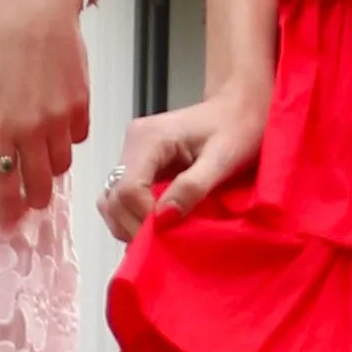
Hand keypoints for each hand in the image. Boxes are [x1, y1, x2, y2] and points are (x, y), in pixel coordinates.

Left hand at [0, 0, 90, 219]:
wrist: (36, 6)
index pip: (3, 184)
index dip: (6, 209)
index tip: (5, 223)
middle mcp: (30, 130)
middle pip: (38, 185)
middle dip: (31, 199)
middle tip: (26, 200)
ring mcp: (60, 119)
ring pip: (61, 166)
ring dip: (49, 169)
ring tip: (38, 158)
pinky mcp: (82, 105)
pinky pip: (78, 139)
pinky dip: (68, 140)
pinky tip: (55, 124)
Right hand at [100, 80, 268, 244]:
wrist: (239, 108)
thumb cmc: (237, 126)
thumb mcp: (223, 158)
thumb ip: (193, 187)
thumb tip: (164, 218)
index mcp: (149, 138)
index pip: (129, 189)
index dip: (144, 218)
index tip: (169, 232)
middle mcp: (132, 144)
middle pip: (113, 198)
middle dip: (135, 226)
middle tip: (164, 244)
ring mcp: (131, 156)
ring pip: (112, 202)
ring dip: (130, 225)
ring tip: (160, 237)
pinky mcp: (138, 167)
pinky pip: (123, 200)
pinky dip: (134, 218)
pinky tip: (157, 226)